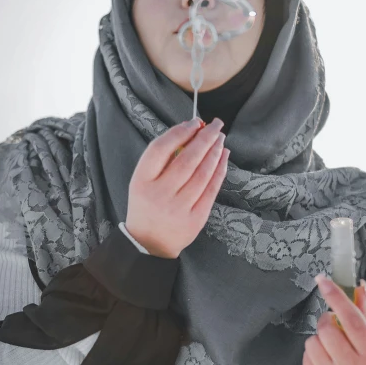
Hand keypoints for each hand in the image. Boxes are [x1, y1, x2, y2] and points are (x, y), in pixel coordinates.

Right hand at [125, 117, 228, 258]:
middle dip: (204, 138)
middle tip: (216, 124)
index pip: (160, 149)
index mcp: (142, 181)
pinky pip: (211, 189)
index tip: (194, 121)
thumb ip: (162, 158)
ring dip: (214, 152)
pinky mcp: (195, 219)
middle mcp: (160, 194)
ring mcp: (178, 208)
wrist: (149, 243)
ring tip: (220, 138)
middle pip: (186, 159)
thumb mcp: (142, 181)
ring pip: (202, 173)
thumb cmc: (147, 204)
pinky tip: (223, 157)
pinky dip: (219, 170)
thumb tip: (192, 131)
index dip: (179, 132)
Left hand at [302, 275, 365, 364]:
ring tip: (333, 344)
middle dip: (327, 319)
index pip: (353, 321)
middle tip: (334, 323)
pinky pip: (306, 357)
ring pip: (312, 342)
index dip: (336, 298)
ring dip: (320, 337)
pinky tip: (327, 359)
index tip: (323, 280)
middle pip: (327, 330)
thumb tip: (359, 287)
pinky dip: (313, 352)